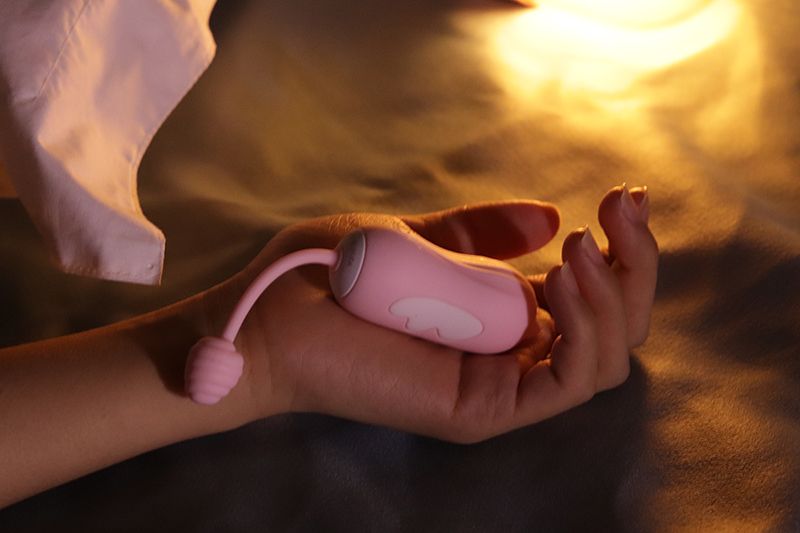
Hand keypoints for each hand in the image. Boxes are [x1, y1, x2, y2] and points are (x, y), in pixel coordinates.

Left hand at [212, 185, 656, 442]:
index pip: (590, 297)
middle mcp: (509, 354)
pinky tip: (563, 276)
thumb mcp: (420, 237)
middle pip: (613, 330)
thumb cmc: (333, 273)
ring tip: (579, 249)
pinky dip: (583, 328)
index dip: (621, 249)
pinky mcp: (483, 409)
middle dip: (634, 266)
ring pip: (602, 360)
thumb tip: (551, 216)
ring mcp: (499, 386)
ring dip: (613, 296)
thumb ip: (481, 234)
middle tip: (623, 207)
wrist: (271, 313)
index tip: (623, 196)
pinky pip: (566, 380)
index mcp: (498, 315)